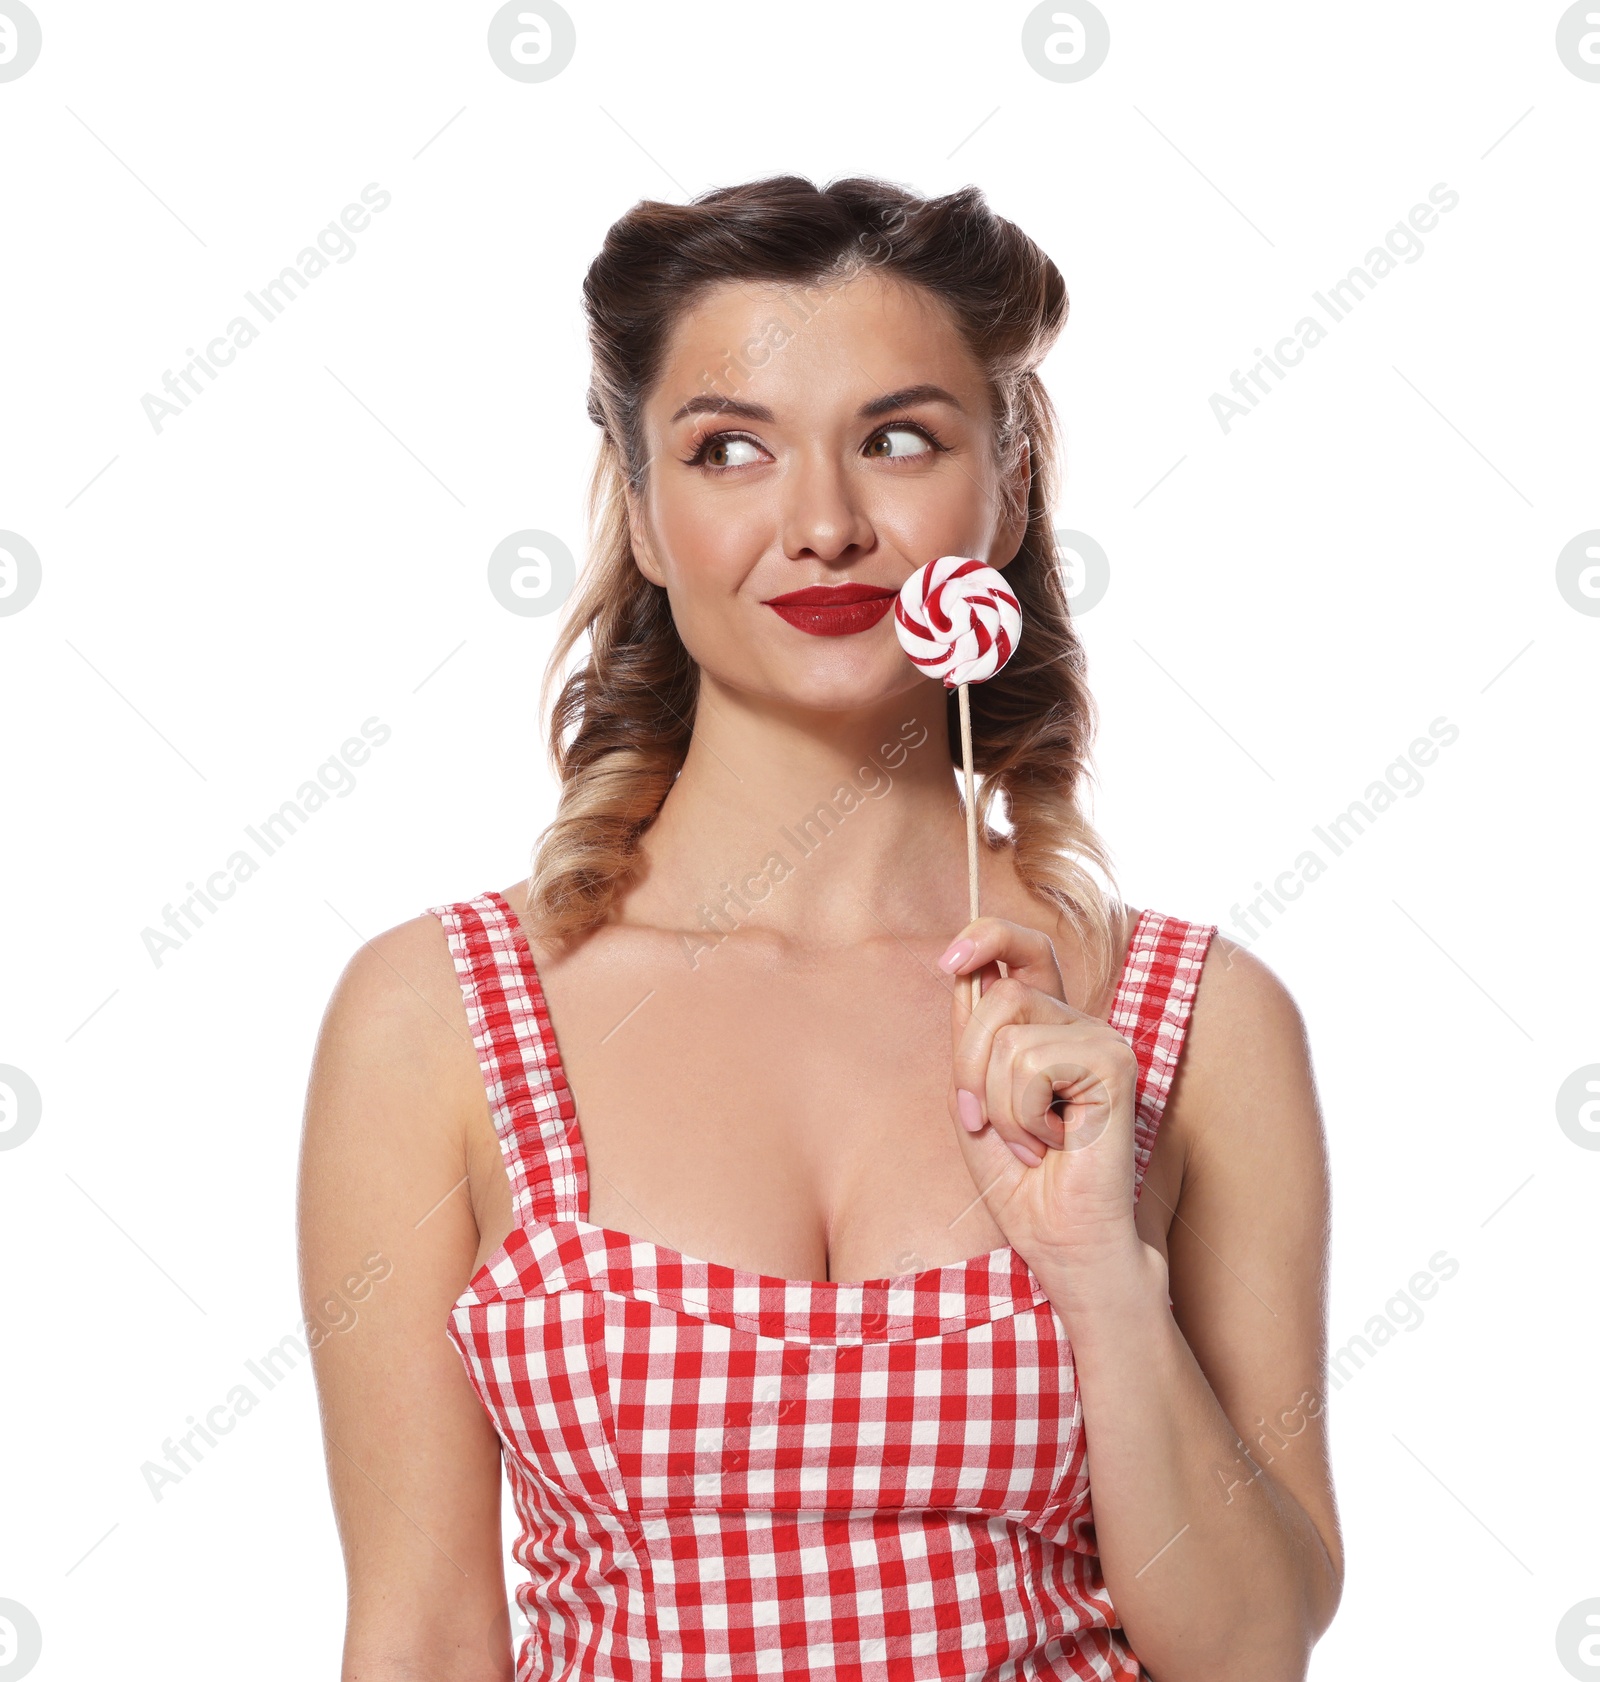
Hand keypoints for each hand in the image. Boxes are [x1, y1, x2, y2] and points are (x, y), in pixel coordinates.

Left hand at [941, 915, 1146, 1282]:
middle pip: (1000, 993)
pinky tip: (1053, 1144)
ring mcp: (1102, 1042)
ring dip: (998, 1105)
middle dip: (969, 1065)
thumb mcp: (975, 1101)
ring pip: (1009, 1036)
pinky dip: (1023, 1115)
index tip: (948, 958)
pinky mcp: (1114, 1065)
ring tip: (1029, 1143)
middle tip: (984, 1122)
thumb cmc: (1022, 1184)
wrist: (1063, 1244)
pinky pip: (1032, 1064)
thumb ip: (971, 1038)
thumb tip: (965, 969)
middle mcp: (1081, 1025)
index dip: (989, 935)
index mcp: (1050, 1028)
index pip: (1025, 950)